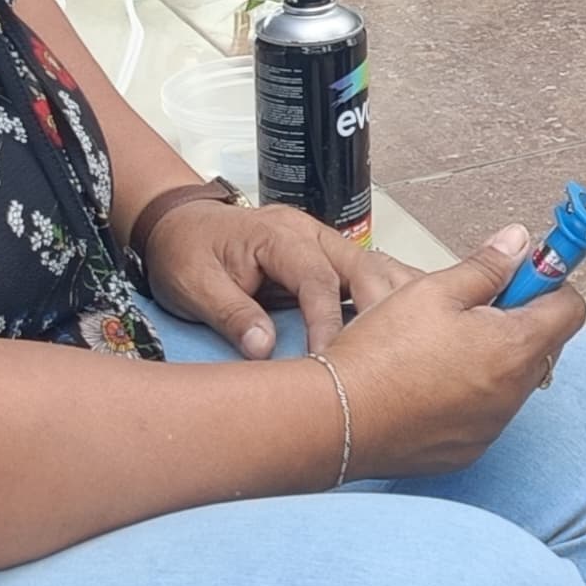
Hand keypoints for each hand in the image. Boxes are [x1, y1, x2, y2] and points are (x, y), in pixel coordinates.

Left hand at [141, 194, 422, 358]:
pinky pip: (363, 276)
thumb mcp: (193, 284)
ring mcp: (322, 244)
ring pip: (371, 269)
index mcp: (279, 235)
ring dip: (390, 302)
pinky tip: (399, 325)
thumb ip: (231, 313)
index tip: (329, 359)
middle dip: (377, 310)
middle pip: (361, 267)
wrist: (178, 226)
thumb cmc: (185, 253)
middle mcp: (310, 233)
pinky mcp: (325, 259)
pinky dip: (383, 298)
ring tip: (407, 343)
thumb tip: (264, 350)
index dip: (328, 321)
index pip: (318, 279)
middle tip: (384, 357)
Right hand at [321, 227, 585, 476]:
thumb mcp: (433, 291)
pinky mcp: (467, 450)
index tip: (525, 274)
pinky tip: (431, 381)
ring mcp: (491, 427)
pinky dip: (471, 394)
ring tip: (443, 345)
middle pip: (543, 345)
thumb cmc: (379, 355)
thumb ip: (487, 266)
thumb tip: (519, 244)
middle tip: (473, 307)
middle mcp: (511, 394)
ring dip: (494, 358)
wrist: (336, 419)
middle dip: (518, 320)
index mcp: (514, 347)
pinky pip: (486, 414)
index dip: (549, 284)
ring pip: (513, 380)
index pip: (570, 309)